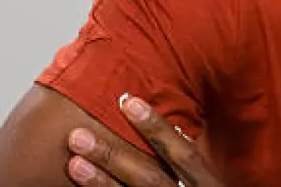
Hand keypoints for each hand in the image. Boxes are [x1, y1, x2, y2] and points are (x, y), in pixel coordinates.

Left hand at [66, 94, 223, 185]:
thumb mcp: (207, 183)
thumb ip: (190, 165)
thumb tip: (159, 126)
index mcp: (207, 186)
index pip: (184, 155)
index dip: (157, 129)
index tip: (129, 102)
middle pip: (149, 178)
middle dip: (114, 156)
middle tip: (78, 135)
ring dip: (100, 183)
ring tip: (73, 163)